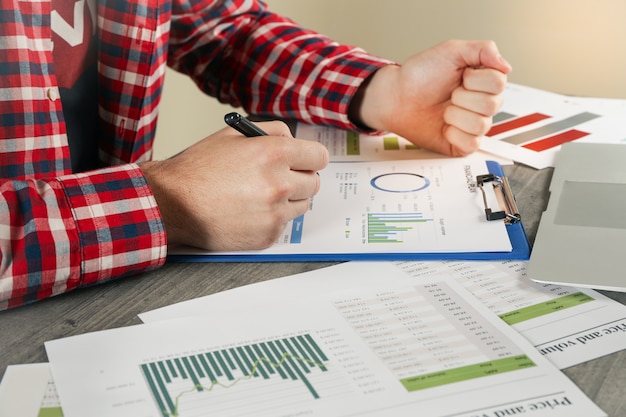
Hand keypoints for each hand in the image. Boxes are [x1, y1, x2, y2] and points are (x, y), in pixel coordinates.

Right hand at [142, 121, 328, 249]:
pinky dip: (273, 218)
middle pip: (314, 182)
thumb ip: (271, 131)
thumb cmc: (198, 170)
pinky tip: (250, 211)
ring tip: (259, 195)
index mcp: (273, 154)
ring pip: (303, 204)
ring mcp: (275, 213)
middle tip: (280, 177)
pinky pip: (285, 224)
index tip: (307, 161)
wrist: (172, 204)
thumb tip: (293, 139)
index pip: (319, 156)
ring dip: (289, 199)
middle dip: (300, 177)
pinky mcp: (268, 235)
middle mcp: (279, 184)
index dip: (311, 157)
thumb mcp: (233, 135)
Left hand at [355, 40, 511, 155]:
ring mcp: (473, 125)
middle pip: (491, 105)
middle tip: (448, 94)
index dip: (475, 79)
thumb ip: (483, 49)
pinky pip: (471, 143)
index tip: (460, 75)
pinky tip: (444, 126)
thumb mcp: (451, 50)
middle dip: (462, 97)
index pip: (498, 83)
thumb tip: (506, 66)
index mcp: (484, 81)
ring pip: (480, 125)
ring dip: (455, 115)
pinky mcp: (462, 144)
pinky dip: (453, 134)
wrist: (396, 97)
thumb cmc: (420, 74)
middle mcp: (482, 104)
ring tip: (443, 110)